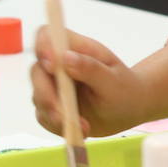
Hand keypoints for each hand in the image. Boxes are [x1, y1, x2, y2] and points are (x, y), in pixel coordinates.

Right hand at [31, 28, 148, 137]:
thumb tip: (65, 57)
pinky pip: (44, 117)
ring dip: (56, 115)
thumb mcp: (114, 80)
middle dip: (48, 95)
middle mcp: (60, 65)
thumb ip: (91, 68)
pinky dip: (58, 126)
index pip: (47, 36)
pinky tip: (80, 130)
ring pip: (38, 97)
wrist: (130, 109)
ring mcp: (54, 86)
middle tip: (65, 114)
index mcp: (77, 49)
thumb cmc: (125, 89)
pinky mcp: (52, 106)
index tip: (52, 65)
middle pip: (37, 72)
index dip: (43, 46)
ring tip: (84, 127)